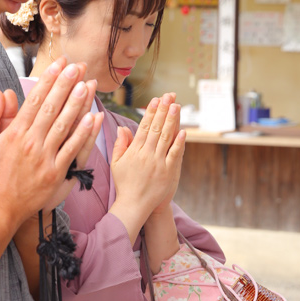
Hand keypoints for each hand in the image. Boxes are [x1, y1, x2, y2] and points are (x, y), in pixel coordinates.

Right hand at [0, 57, 101, 229]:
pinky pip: (73, 149)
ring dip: (78, 103)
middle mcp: (31, 142)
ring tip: (88, 85)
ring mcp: (45, 158)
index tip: (59, 64)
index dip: (48, 80)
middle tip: (78, 66)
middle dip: (66, 84)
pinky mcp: (56, 173)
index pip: (34, 100)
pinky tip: (93, 117)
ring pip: (65, 125)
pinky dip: (84, 133)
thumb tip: (0, 92)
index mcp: (15, 133)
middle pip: (52, 108)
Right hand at [108, 93, 185, 242]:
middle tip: (169, 96)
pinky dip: (178, 143)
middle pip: (156, 128)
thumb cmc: (125, 184)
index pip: (144, 127)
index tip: (155, 100)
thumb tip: (123, 127)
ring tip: (176, 106)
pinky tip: (182, 131)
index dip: (150, 112)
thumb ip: (120, 144)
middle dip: (163, 110)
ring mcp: (158, 163)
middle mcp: (146, 155)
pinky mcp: (168, 172)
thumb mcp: (117, 163)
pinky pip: (174, 154)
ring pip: (166, 138)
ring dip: (171, 121)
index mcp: (134, 151)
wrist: (134, 205)